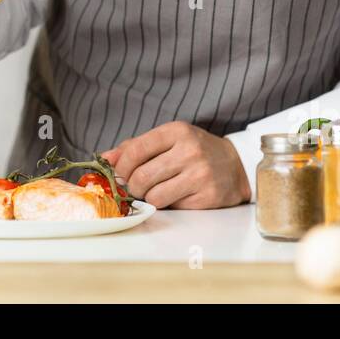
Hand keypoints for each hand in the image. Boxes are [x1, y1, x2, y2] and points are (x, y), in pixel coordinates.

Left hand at [100, 121, 249, 209]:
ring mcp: (200, 174)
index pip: (135, 151)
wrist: (235, 165)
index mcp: (176, 131)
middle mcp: (189, 151)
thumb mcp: (168, 140)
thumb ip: (135, 147)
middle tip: (137, 186)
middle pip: (141, 177)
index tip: (121, 174)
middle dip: (133, 186)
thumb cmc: (194, 151)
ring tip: (158, 190)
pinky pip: (173, 207)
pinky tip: (177, 194)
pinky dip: (169, 204)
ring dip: (150, 198)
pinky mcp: (208, 196)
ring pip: (154, 196)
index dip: (121, 167)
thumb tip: (104, 159)